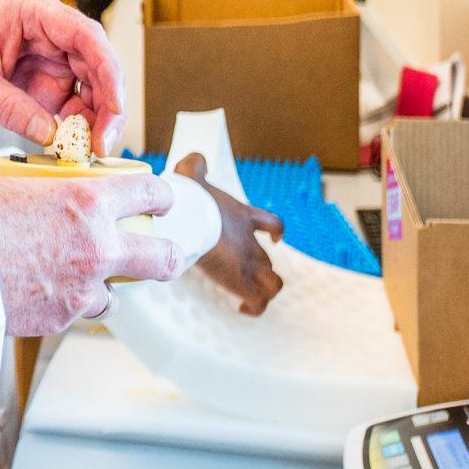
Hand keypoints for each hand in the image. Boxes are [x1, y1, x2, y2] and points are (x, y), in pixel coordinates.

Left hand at [0, 0, 124, 152]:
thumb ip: (9, 107)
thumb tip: (50, 135)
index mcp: (34, 12)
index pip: (86, 37)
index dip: (109, 72)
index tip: (115, 107)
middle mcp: (52, 30)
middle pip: (97, 64)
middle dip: (107, 106)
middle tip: (102, 144)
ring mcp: (53, 54)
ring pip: (92, 85)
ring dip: (95, 118)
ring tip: (88, 149)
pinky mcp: (48, 76)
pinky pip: (74, 100)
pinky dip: (78, 123)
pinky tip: (74, 144)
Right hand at [0, 169, 183, 335]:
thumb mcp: (0, 185)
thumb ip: (30, 191)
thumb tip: (25, 191)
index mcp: (85, 202)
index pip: (148, 194)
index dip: (161, 196)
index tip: (160, 200)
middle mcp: (96, 247)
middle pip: (162, 258)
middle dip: (166, 255)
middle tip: (159, 253)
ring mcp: (81, 289)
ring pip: (115, 296)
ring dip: (101, 287)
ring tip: (74, 277)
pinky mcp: (59, 319)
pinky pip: (75, 313)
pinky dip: (64, 305)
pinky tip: (38, 292)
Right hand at [173, 153, 284, 315]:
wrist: (192, 219)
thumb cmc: (192, 198)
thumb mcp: (191, 175)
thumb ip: (193, 166)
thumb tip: (193, 158)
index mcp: (243, 218)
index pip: (272, 224)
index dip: (277, 231)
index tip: (276, 239)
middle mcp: (250, 243)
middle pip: (267, 260)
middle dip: (259, 268)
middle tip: (240, 275)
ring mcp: (249, 263)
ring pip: (274, 284)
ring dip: (265, 290)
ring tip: (248, 298)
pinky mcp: (242, 281)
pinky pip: (260, 302)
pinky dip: (256, 308)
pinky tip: (243, 309)